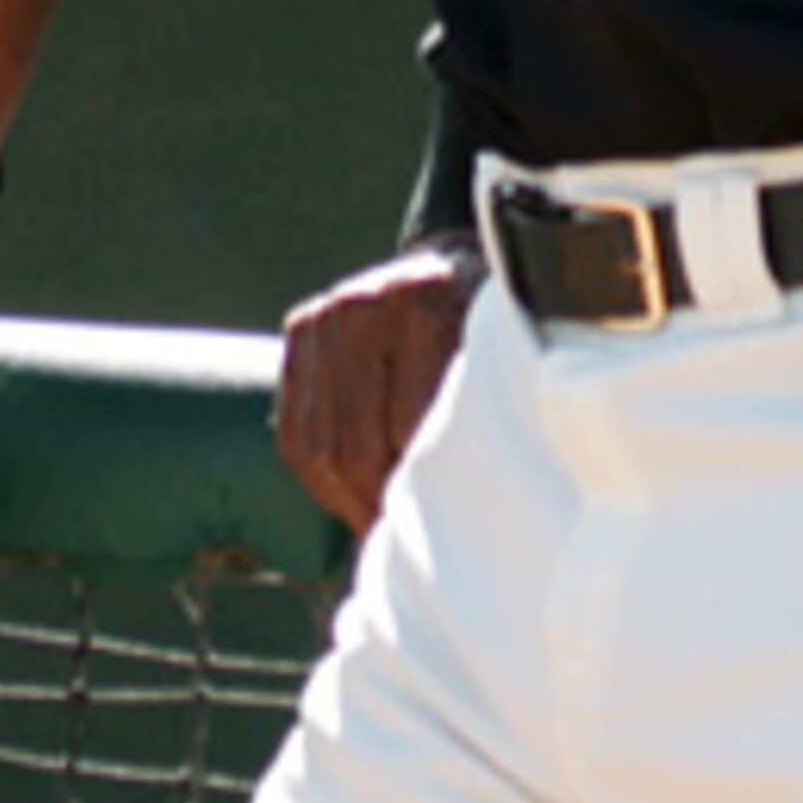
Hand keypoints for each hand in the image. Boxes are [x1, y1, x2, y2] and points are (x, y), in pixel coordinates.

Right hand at [274, 236, 484, 533]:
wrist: (457, 258)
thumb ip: (492, 412)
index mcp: (427, 299)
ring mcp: (327, 312)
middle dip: (385, 505)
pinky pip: (295, 430)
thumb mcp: (507, 353)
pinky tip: (351, 497)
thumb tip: (476, 517)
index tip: (448, 533)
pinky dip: (320, 478)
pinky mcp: (302, 326)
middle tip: (410, 544)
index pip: (410, 427)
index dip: (427, 491)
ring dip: (350, 502)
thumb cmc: (495, 323)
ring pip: (319, 447)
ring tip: (382, 528)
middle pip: (361, 445)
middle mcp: (367, 300)